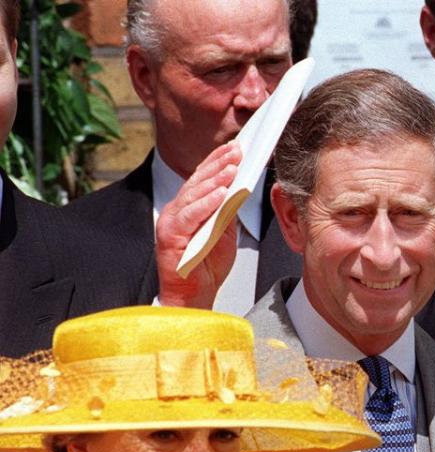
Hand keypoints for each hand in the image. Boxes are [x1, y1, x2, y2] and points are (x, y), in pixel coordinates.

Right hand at [156, 142, 241, 308]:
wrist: (194, 297)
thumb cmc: (206, 267)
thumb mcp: (223, 232)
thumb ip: (228, 211)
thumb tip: (241, 189)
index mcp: (188, 208)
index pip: (202, 179)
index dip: (218, 162)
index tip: (236, 148)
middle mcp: (176, 212)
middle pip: (197, 182)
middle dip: (219, 164)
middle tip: (237, 151)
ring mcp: (171, 223)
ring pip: (193, 195)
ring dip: (214, 180)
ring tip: (232, 168)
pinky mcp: (170, 238)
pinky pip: (190, 217)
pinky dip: (206, 204)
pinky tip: (221, 194)